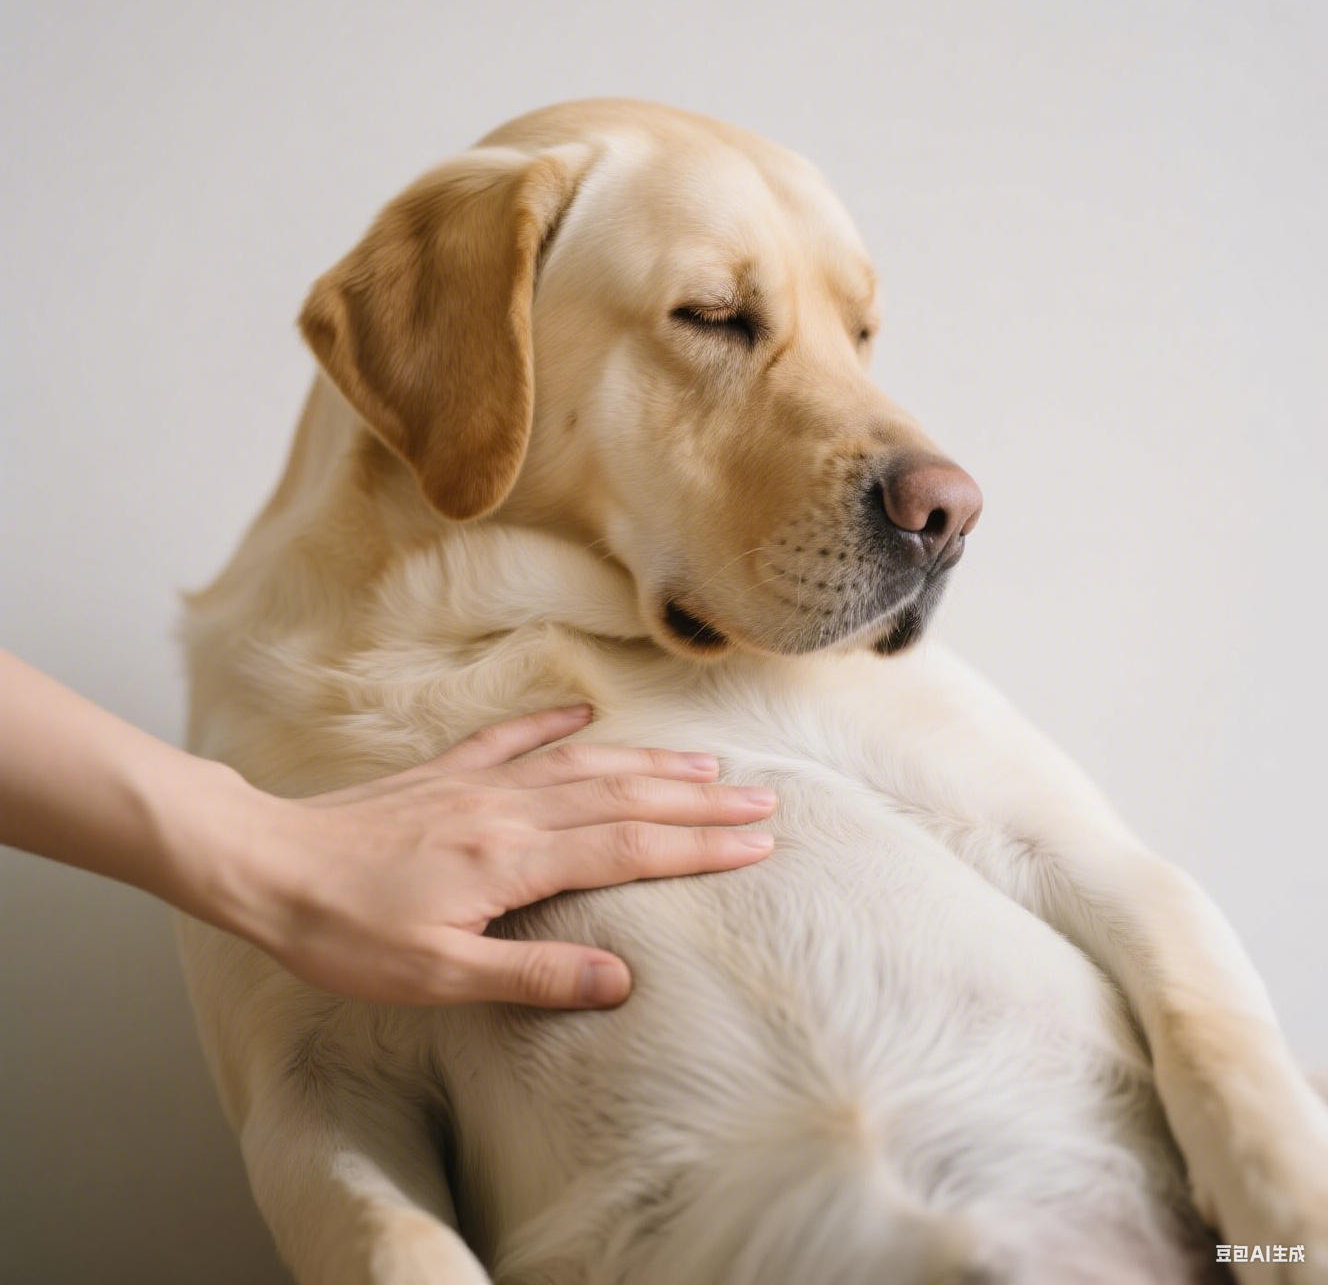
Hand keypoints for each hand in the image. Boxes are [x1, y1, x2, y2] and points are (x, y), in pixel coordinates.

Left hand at [232, 704, 774, 1008]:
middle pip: (623, 798)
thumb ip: (535, 974)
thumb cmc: (347, 932)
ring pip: (583, 765)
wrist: (268, 866)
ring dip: (649, 765)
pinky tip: (583, 715)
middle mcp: (508, 809)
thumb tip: (622, 978)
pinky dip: (554, 724)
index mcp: (514, 859)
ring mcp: (478, 783)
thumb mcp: (439, 976)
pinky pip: (512, 738)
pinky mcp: (446, 773)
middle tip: (761, 800)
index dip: (698, 847)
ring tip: (704, 767)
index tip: (757, 844)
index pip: (629, 847)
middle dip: (698, 803)